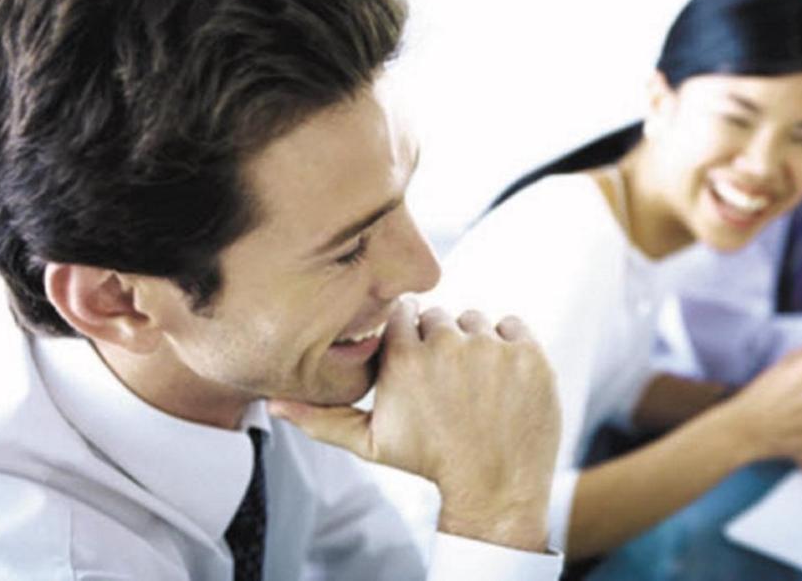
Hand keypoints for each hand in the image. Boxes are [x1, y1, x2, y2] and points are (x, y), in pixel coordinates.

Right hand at [268, 300, 561, 550]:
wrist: (495, 488)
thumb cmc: (428, 463)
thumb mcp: (370, 443)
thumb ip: (323, 418)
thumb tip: (273, 404)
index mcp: (404, 359)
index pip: (401, 313)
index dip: (407, 334)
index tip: (414, 356)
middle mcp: (446, 345)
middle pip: (437, 315)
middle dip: (438, 339)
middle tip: (444, 378)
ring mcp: (490, 349)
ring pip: (474, 319)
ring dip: (472, 342)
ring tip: (472, 383)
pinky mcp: (528, 353)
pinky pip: (511, 326)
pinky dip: (507, 345)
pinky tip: (500, 380)